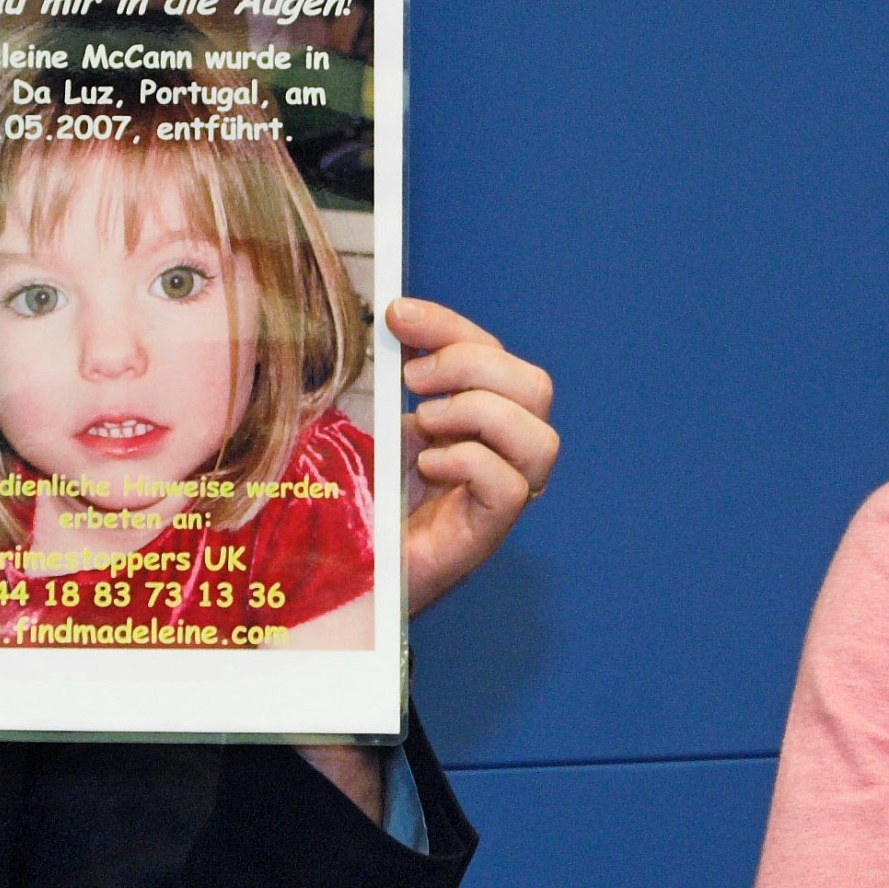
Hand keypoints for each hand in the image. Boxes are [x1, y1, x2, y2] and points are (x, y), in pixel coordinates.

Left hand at [390, 298, 556, 613]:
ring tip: (423, 425)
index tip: (398, 315)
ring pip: (540, 438)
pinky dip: (468, 463)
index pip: (494, 355)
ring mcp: (501, 498)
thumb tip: (401, 319)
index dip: (451, 327)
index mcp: (482, 420)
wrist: (348, 573)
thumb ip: (401, 376)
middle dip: (472, 366)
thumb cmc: (367, 499)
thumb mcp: (383, 420)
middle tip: (413, 380)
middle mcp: (504, 455)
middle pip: (535, 387)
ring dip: (476, 414)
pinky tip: (428, 466)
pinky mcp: (486, 534)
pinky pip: (511, 487)